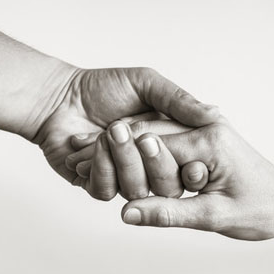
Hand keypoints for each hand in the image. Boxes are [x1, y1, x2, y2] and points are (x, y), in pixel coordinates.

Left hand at [33, 67, 218, 185]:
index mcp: (165, 143)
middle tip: (139, 134)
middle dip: (154, 161)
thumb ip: (178, 100)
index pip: (188, 163)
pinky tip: (89, 144)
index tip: (179, 144)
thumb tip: (214, 113)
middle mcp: (147, 165)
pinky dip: (100, 166)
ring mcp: (123, 177)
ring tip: (111, 130)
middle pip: (167, 184)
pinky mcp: (98, 185)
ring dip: (125, 160)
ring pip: (137, 190)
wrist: (59, 96)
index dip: (187, 159)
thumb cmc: (102, 86)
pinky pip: (107, 190)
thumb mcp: (146, 84)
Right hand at [120, 120, 273, 240]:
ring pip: (157, 136)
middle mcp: (206, 126)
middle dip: (137, 162)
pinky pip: (171, 142)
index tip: (128, 187)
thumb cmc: (260, 210)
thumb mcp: (212, 217)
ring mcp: (207, 129)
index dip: (136, 169)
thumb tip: (127, 213)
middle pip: (150, 134)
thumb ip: (167, 213)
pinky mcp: (206, 137)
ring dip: (149, 162)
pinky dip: (160, 161)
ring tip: (159, 187)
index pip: (151, 145)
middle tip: (136, 185)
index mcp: (208, 140)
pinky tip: (163, 179)